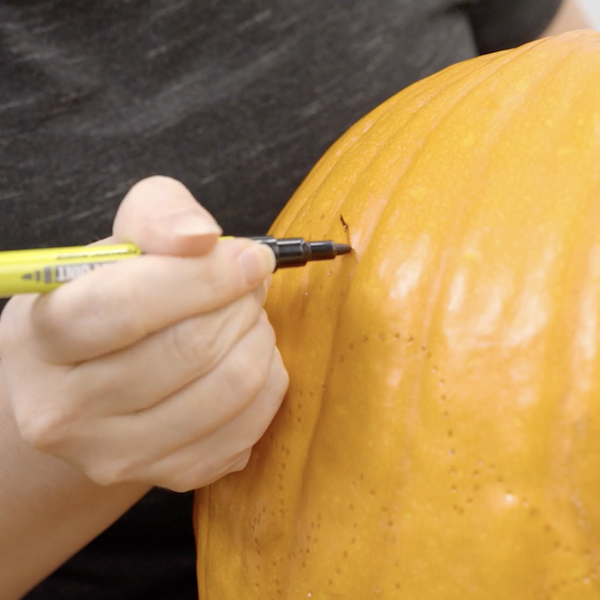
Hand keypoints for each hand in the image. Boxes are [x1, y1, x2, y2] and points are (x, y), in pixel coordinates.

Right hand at [0, 176, 287, 491]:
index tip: (251, 258)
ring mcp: (118, 455)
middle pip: (190, 349)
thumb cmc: (113, 302)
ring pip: (231, 388)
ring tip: (248, 318)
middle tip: (249, 285)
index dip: (207, 276)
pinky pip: (251, 425)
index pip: (127, 307)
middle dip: (242, 303)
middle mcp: (66, 411)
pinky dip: (268, 380)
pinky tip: (248, 357)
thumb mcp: (121, 243)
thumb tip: (200, 237)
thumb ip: (157, 216)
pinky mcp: (170, 475)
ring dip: (260, 338)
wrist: (98, 384)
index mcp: (42, 338)